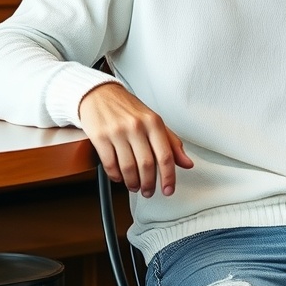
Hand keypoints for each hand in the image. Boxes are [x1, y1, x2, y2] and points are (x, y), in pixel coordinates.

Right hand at [79, 82, 193, 197]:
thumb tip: (186, 163)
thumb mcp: (153, 121)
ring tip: (134, 186)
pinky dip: (116, 176)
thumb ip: (171, 143)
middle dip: (149, 184)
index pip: (165, 156)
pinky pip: (110, 164)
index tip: (168, 190)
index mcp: (154, 122)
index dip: (168, 177)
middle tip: (148, 191)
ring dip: (132, 183)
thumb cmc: (128, 108)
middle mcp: (136, 126)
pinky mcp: (100, 137)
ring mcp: (117, 131)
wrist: (99, 94)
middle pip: (147, 165)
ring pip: (128, 168)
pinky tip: (120, 177)